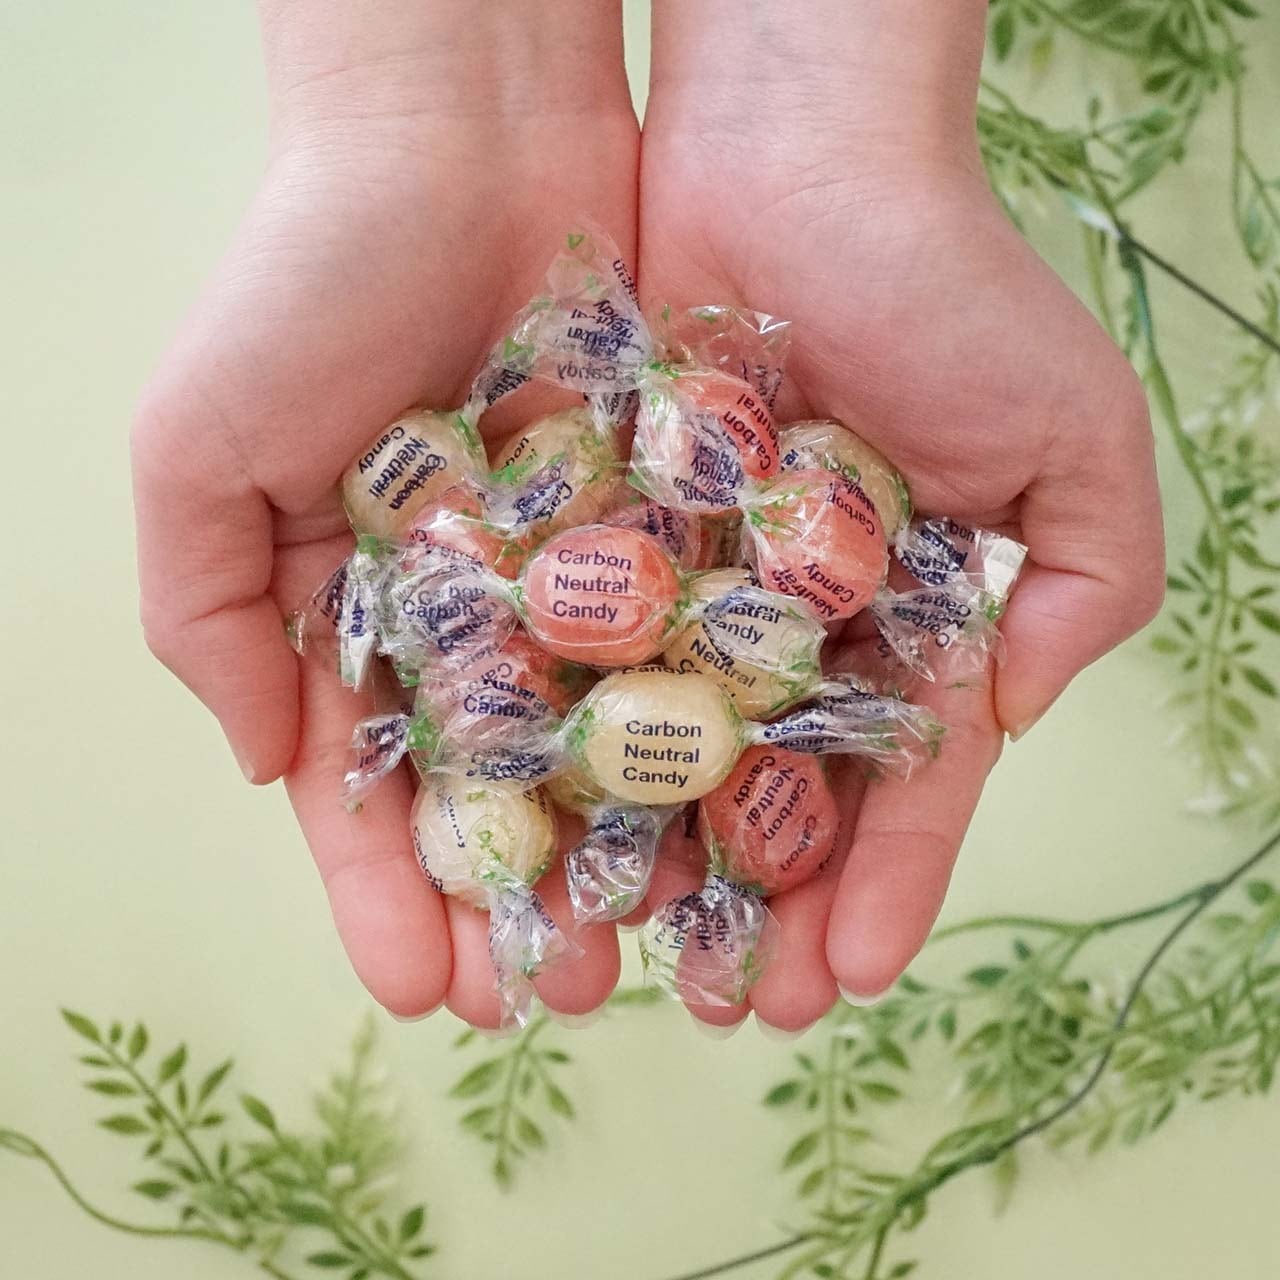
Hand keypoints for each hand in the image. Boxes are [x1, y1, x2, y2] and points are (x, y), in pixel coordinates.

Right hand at [132, 0, 637, 1026]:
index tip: (427, 990)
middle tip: (572, 1001)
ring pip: (619, 739)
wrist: (460, 133)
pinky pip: (703, 641)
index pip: (376, 789)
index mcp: (361, 615)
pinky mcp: (675, 516)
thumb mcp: (199, 448)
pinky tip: (744, 820)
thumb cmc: (305, 281)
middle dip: (534, 901)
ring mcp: (583, 570)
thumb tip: (260, 765)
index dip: (393, 893)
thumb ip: (207, 614)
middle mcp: (480, 609)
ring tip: (669, 951)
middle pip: (510, 789)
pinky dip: (722, 730)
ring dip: (641, 849)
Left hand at [637, 0, 1164, 1029]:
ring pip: (654, 752)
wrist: (792, 152)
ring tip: (615, 968)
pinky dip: (549, 748)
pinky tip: (533, 837)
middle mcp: (783, 620)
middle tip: (720, 1011)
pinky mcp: (586, 536)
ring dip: (637, 862)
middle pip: (764, 790)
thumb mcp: (1071, 437)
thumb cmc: (945, 282)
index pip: (894, 779)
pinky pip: (564, 658)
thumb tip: (1014, 710)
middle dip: (748, 905)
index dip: (881, 880)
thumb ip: (1089, 581)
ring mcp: (679, 584)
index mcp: (897, 618)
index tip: (850, 975)